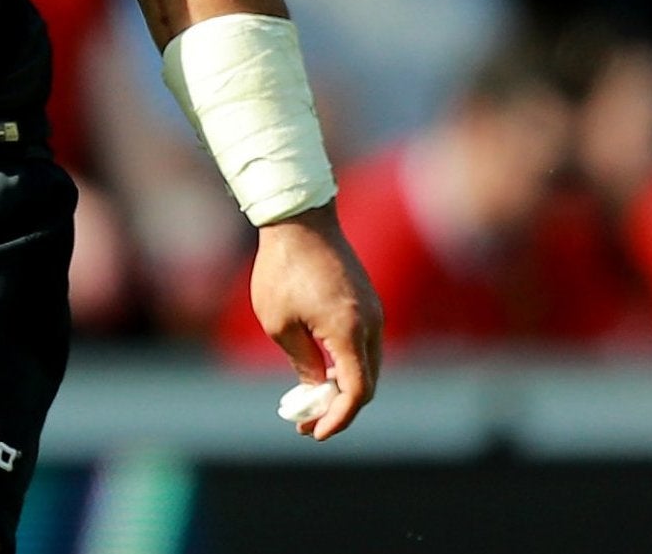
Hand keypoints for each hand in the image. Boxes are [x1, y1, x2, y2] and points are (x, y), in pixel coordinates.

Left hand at [249, 202, 382, 439]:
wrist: (299, 218)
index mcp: (350, 331)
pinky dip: (348, 364)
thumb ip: (302, 360)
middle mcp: (371, 323)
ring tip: (310, 402)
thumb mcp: (279, 322)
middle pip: (367, 382)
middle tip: (308, 423)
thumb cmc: (282, 268)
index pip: (357, 392)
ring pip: (368, 364)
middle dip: (340, 408)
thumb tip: (317, 386)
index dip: (339, 418)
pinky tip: (322, 371)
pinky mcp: (367, 301)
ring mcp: (373, 311)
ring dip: (345, 387)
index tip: (316, 432)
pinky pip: (364, 344)